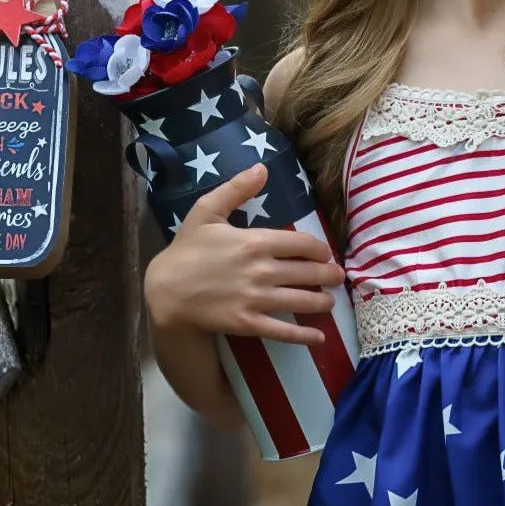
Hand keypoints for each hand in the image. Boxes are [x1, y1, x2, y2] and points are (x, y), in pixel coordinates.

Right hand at [144, 164, 343, 345]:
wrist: (165, 290)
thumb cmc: (187, 249)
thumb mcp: (206, 211)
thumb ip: (236, 189)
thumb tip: (262, 167)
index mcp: (254, 242)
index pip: (303, 245)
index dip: (320, 250)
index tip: (325, 253)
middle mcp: (260, 271)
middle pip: (308, 273)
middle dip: (328, 275)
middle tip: (338, 276)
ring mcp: (255, 299)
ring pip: (301, 301)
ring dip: (322, 302)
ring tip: (330, 302)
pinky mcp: (247, 323)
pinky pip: (282, 331)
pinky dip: (304, 336)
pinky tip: (319, 338)